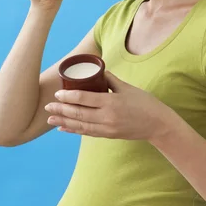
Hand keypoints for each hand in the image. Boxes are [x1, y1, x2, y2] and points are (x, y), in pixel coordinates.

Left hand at [44, 71, 171, 142]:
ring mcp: (107, 128)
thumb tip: (96, 71)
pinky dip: (74, 130)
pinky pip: (88, 132)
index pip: (84, 99)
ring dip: (63, 121)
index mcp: (111, 102)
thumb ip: (110, 80)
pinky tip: (63, 128)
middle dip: (61, 109)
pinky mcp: (109, 135)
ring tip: (50, 118)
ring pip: (80, 125)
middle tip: (47, 105)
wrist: (158, 124)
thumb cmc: (145, 103)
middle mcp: (107, 117)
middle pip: (78, 113)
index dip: (68, 96)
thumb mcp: (127, 88)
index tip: (57, 93)